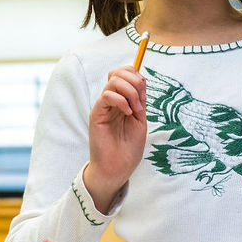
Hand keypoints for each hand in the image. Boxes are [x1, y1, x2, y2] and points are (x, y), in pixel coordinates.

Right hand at [83, 65, 147, 211]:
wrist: (118, 168)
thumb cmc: (128, 148)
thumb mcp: (140, 120)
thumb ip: (139, 101)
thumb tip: (142, 81)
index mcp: (122, 101)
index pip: (125, 74)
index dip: (137, 77)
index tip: (145, 95)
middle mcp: (111, 101)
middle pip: (118, 72)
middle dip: (135, 81)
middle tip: (141, 101)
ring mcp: (103, 106)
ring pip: (113, 81)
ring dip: (130, 92)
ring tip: (135, 110)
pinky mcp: (96, 114)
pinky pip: (106, 96)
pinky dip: (120, 101)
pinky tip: (127, 113)